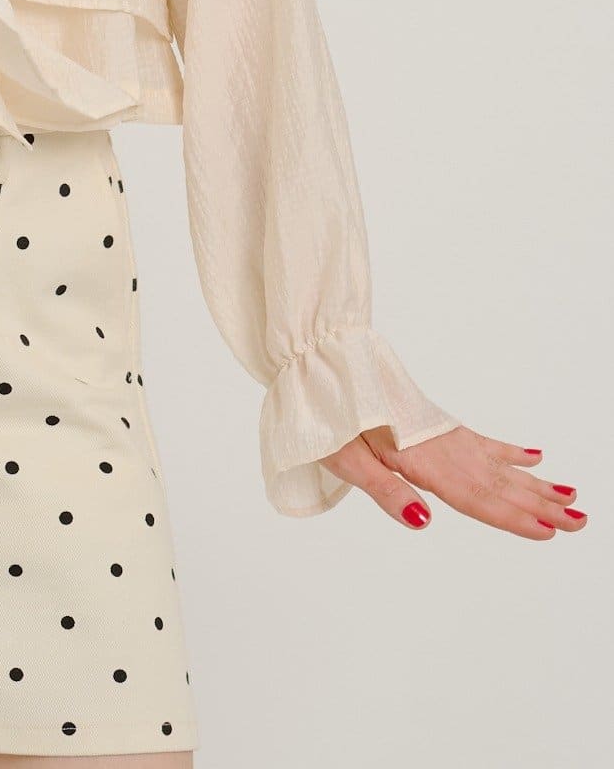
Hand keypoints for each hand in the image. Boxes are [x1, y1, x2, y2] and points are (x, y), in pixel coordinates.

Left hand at [319, 425, 586, 537]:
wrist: (313, 364)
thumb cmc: (322, 419)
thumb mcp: (343, 458)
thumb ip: (385, 489)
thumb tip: (425, 520)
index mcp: (415, 457)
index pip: (472, 495)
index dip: (512, 515)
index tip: (550, 531)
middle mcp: (434, 443)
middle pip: (494, 480)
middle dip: (538, 504)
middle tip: (582, 520)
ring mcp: (436, 430)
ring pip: (493, 461)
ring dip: (532, 481)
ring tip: (571, 495)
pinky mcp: (429, 420)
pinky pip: (476, 438)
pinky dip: (506, 449)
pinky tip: (533, 455)